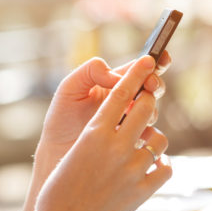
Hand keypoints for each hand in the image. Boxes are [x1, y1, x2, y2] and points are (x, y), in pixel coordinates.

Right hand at [21, 54, 172, 210]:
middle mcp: (116, 146)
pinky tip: (149, 166)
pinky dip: (160, 164)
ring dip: (153, 138)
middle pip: (146, 109)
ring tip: (142, 145)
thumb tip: (117, 123)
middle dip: (148, 101)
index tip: (149, 60)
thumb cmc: (58, 190)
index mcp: (94, 133)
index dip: (137, 73)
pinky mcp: (143, 191)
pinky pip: (166, 167)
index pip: (121, 93)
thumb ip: (98, 136)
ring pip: (160, 138)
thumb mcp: (75, 153)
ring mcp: (133, 169)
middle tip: (146, 102)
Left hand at [39, 51, 170, 152]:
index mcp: (114, 83)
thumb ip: (91, 71)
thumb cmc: (61, 117)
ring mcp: (132, 123)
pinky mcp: (133, 144)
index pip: (138, 68)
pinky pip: (150, 136)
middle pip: (152, 87)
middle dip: (154, 83)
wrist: (55, 152)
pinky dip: (148, 131)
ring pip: (152, 110)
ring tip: (132, 109)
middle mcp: (127, 102)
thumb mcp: (70, 87)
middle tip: (149, 84)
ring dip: (149, 107)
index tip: (156, 58)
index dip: (152, 61)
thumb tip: (118, 77)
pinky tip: (134, 131)